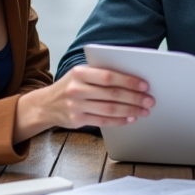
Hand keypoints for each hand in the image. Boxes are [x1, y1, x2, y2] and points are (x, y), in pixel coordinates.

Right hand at [21, 65, 153, 135]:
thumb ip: (100, 74)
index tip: (144, 85)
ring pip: (109, 109)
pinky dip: (119, 120)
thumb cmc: (70, 86)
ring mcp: (76, 105)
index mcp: (79, 73)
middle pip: (112, 94)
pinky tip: (130, 118)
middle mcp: (77, 89)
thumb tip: (131, 80)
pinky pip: (103, 121)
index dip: (128, 81)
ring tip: (143, 111)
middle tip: (149, 100)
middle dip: (134, 97)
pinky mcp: (77, 120)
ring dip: (130, 110)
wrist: (46, 105)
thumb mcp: (80, 75)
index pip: (108, 76)